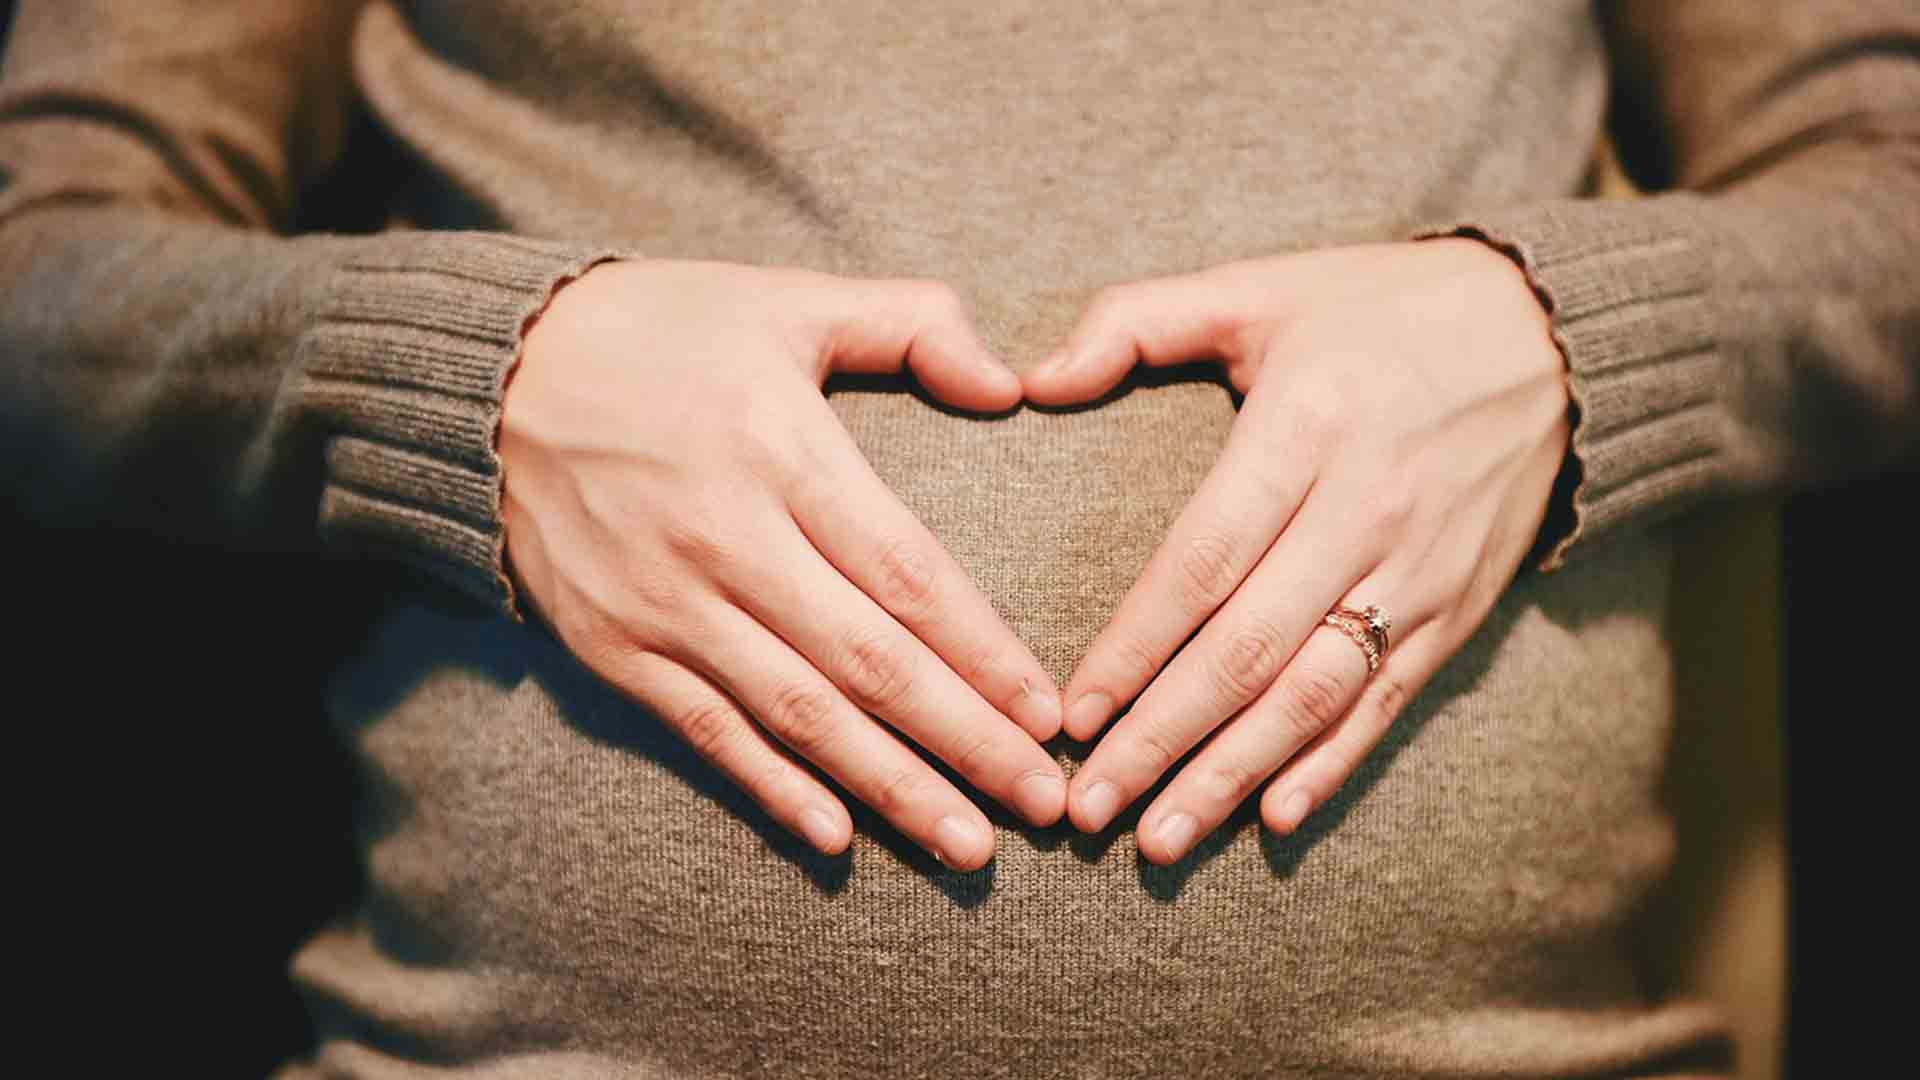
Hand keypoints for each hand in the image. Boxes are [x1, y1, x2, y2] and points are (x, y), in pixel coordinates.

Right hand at [501, 260, 1065, 869]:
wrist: (490, 374)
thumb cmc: (659, 331)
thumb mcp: (786, 300)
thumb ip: (910, 324)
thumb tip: (1010, 384)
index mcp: (780, 449)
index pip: (907, 574)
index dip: (984, 653)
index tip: (1049, 714)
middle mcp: (725, 539)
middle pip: (869, 663)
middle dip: (967, 742)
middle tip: (1044, 806)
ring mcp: (664, 604)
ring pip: (799, 715)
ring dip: (891, 787)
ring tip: (970, 845)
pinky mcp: (613, 646)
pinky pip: (706, 732)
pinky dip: (772, 788)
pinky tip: (837, 838)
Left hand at [1025, 240, 1570, 862]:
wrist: (1554, 336)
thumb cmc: (1379, 312)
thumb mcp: (1260, 287)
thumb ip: (1138, 322)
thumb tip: (1033, 379)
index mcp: (1307, 427)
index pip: (1204, 559)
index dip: (1135, 645)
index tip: (1072, 714)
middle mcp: (1367, 509)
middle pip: (1249, 649)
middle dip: (1161, 738)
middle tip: (1089, 808)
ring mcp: (1420, 569)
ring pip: (1315, 694)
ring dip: (1232, 775)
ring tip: (1159, 840)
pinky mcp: (1459, 608)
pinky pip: (1388, 701)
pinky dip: (1332, 765)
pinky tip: (1273, 818)